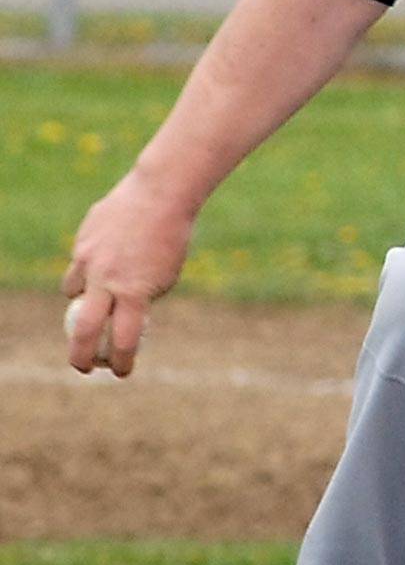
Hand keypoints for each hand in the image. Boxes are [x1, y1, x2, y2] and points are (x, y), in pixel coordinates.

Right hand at [61, 173, 194, 376]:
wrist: (161, 193)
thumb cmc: (172, 237)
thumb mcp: (165, 275)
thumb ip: (141, 297)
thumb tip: (125, 319)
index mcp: (135, 293)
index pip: (124, 342)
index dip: (122, 362)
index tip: (121, 371)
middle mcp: (108, 280)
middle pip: (84, 331)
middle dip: (81, 357)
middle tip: (84, 367)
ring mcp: (90, 260)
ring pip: (73, 293)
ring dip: (82, 301)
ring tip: (99, 294)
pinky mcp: (82, 242)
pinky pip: (78, 265)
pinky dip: (86, 270)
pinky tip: (105, 257)